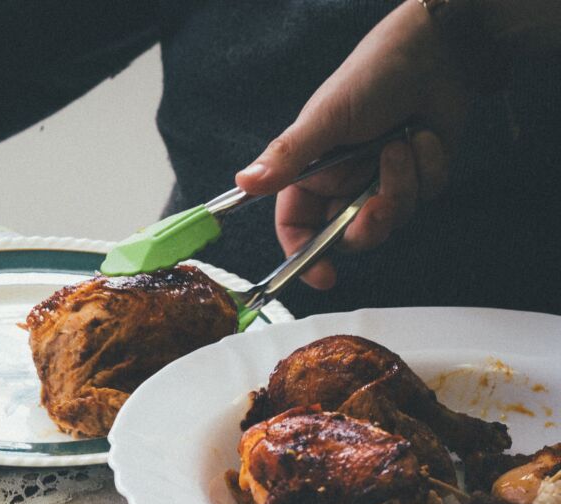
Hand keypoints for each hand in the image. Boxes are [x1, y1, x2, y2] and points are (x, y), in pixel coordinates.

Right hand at [234, 0, 468, 288]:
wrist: (435, 52)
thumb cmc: (371, 77)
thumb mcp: (324, 119)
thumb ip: (287, 157)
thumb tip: (244, 183)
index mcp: (311, 175)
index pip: (296, 228)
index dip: (305, 256)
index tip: (324, 276)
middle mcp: (343, 184)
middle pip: (348, 237)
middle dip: (368, 226)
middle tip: (379, 205)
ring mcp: (381, 182)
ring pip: (393, 219)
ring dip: (402, 182)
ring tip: (403, 141)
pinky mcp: (419, 177)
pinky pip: (426, 195)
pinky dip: (428, 165)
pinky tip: (424, 135)